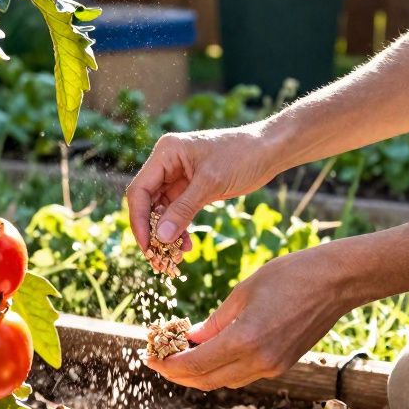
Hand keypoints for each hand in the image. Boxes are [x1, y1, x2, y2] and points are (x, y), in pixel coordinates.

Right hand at [125, 125, 277, 264]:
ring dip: (166, 233)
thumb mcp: (211, 184)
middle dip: (152, 230)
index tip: (147, 246)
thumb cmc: (242, 156)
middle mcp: (167, 164)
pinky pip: (177, 212)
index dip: (139, 220)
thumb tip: (161, 238)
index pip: (140, 190)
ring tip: (174, 256)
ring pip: (162, 211)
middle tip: (158, 257)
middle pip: (147, 202)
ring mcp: (178, 177)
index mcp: (166, 153)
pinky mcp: (191, 188)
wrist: (270, 150)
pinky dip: (179, 229)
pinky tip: (187, 245)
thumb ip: (183, 210)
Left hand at [145, 246, 356, 391]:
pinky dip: (222, 369)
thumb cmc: (290, 276)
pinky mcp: (283, 365)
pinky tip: (210, 354)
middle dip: (178, 374)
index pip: (195, 365)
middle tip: (159, 361)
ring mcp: (273, 367)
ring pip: (224, 381)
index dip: (169, 365)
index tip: (150, 358)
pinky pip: (243, 375)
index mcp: (245, 340)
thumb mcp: (242, 293)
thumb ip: (214, 322)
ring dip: (200, 374)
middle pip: (207, 380)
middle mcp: (259, 361)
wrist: (337, 282)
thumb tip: (192, 339)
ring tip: (180, 356)